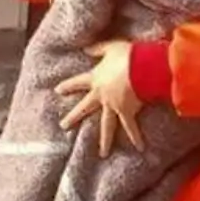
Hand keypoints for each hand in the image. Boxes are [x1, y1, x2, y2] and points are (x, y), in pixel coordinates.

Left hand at [55, 40, 144, 157]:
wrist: (142, 68)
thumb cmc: (127, 56)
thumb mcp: (111, 47)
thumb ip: (98, 49)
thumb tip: (85, 48)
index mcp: (96, 79)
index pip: (78, 82)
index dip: (68, 86)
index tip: (57, 91)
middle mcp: (102, 95)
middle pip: (84, 108)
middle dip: (73, 117)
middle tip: (63, 126)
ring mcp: (113, 106)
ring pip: (107, 125)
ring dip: (104, 140)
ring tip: (101, 153)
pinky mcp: (128, 112)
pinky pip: (131, 127)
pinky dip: (136, 137)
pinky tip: (140, 148)